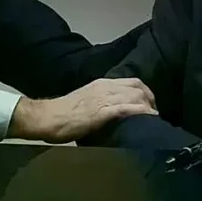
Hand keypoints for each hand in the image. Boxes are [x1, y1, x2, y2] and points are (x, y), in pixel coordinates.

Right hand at [8, 78, 157, 143]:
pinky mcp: (101, 111)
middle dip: (151, 99)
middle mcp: (105, 87)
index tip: (150, 105)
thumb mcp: (85, 102)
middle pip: (137, 87)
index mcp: (101, 84)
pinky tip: (149, 118)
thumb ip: (99, 102)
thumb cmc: (63, 114)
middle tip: (155, 113)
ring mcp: (103, 98)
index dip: (145, 92)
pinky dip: (141, 112)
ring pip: (135, 95)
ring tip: (155, 118)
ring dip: (149, 107)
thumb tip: (112, 112)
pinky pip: (127, 108)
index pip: (131, 82)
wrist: (47, 117)